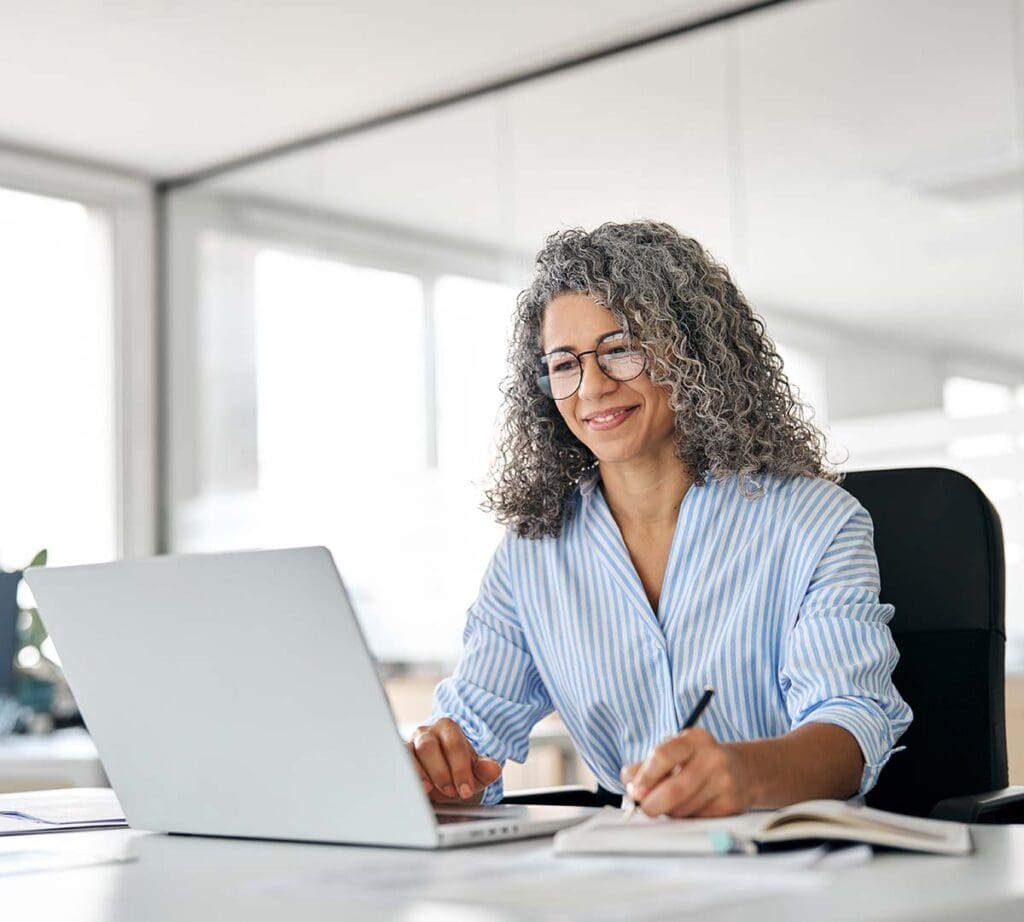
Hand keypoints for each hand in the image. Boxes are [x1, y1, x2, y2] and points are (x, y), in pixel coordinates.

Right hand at [407, 717, 502, 803]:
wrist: (441, 777)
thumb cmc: (457, 771)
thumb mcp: (475, 772)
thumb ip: (485, 770)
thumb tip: (492, 768)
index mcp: (449, 729)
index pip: (453, 744)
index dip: (460, 768)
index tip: (465, 790)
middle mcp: (428, 733)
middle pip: (429, 746)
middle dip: (441, 772)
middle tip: (451, 792)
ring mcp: (411, 744)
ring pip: (410, 753)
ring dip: (421, 774)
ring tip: (431, 790)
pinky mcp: (400, 757)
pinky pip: (398, 762)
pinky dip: (406, 776)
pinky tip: (416, 788)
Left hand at [619, 728, 752, 817]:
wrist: (743, 771)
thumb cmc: (698, 761)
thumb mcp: (676, 752)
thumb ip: (647, 765)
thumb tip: (628, 781)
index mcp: (694, 739)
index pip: (664, 755)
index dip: (645, 776)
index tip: (634, 792)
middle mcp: (712, 758)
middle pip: (674, 789)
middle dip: (653, 804)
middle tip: (643, 808)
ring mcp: (724, 782)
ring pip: (683, 809)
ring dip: (669, 812)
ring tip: (671, 803)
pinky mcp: (731, 805)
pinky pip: (696, 819)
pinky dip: (685, 818)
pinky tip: (689, 807)